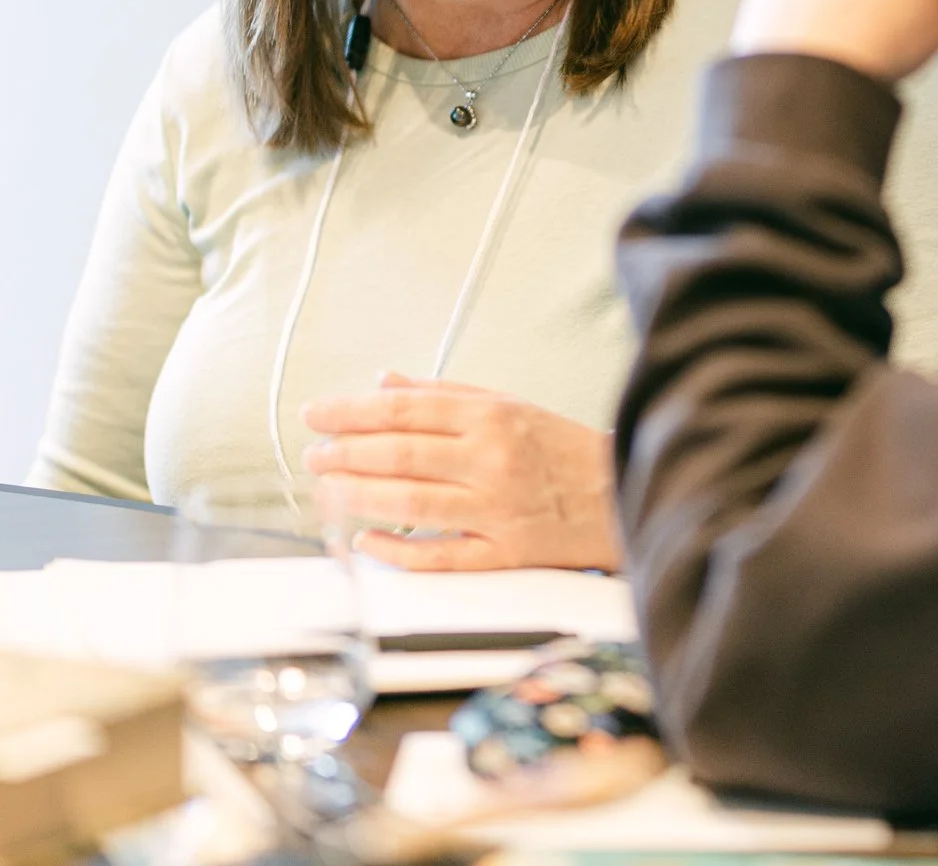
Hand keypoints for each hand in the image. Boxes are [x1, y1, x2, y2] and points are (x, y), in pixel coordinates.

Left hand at [300, 373, 621, 570]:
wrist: (622, 493)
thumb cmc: (564, 450)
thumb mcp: (509, 404)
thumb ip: (444, 394)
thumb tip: (384, 383)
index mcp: (492, 417)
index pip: (405, 410)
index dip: (351, 411)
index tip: (317, 414)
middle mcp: (491, 460)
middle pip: (400, 455)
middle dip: (344, 453)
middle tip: (314, 454)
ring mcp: (496, 509)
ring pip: (411, 503)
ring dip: (357, 496)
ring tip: (325, 489)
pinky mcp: (504, 553)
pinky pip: (440, 555)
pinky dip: (398, 550)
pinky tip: (367, 542)